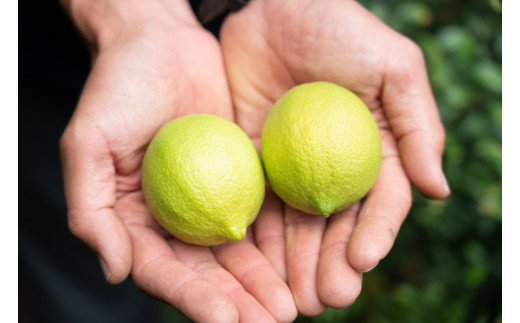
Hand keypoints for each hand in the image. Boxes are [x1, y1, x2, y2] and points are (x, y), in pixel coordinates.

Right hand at [59, 1, 295, 321]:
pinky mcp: (242, 177)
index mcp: (138, 222)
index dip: (193, 298)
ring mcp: (212, 199)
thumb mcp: (87, 144)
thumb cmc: (117, 88)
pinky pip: (261, 214)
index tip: (224, 319)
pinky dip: (279, 242)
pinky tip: (303, 262)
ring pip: (239, 254)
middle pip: (207, 273)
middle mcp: (176, 219)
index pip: (164, 272)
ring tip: (291, 309)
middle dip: (238, 304)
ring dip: (264, 285)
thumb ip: (92, 210)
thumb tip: (114, 272)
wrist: (160, 43)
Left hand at [221, 0, 449, 315]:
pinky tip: (259, 267)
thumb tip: (439, 190)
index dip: (375, 234)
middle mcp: (334, 165)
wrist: (270, 7)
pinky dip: (260, 238)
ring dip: (297, 266)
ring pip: (298, 227)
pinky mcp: (254, 163)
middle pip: (338, 226)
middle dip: (333, 265)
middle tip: (326, 298)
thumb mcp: (393, 67)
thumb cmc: (337, 27)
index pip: (381, 203)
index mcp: (374, 149)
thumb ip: (419, 127)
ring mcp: (292, 168)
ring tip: (295, 299)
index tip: (361, 260)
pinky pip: (258, 205)